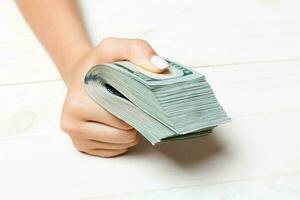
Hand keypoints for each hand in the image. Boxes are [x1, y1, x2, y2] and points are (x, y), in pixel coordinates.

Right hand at [60, 37, 168, 156]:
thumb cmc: (97, 64)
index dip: (137, 108)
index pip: (124, 118)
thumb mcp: (114, 48)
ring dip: (129, 130)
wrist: (79, 75)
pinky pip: (114, 151)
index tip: (136, 97)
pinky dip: (121, 139)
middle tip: (130, 104)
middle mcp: (72, 125)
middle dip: (134, 121)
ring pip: (121, 145)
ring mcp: (76, 138)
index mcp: (78, 104)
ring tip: (123, 111)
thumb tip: (159, 67)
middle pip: (123, 135)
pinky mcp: (82, 147)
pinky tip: (115, 122)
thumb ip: (138, 49)